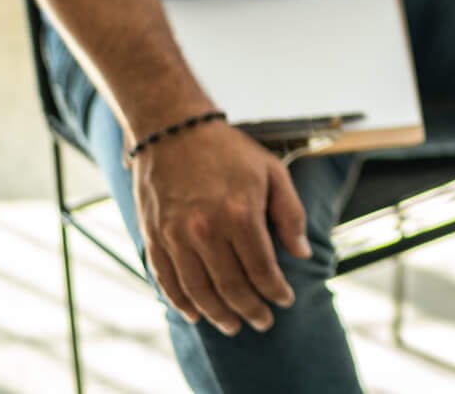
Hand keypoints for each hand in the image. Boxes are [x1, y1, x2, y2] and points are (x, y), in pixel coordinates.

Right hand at [131, 121, 310, 334]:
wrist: (174, 129)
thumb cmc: (229, 151)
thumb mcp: (272, 172)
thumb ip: (290, 214)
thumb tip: (301, 253)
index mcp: (240, 214)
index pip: (262, 269)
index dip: (275, 291)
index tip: (285, 301)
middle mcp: (206, 230)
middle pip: (231, 287)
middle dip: (250, 310)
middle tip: (262, 323)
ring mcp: (176, 236)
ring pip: (199, 291)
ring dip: (218, 314)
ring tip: (233, 325)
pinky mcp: (153, 236)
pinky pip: (167, 280)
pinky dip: (182, 302)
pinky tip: (196, 314)